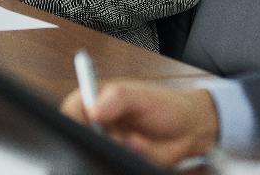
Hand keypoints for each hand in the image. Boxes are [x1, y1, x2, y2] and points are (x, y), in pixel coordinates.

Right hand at [60, 80, 219, 166]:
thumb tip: (95, 108)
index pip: (71, 110)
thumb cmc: (165, 105)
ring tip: (139, 141)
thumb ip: (118, 98)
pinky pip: (112, 163)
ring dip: (118, 150)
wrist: (188, 130)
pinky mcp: (117, 158)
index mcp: (96, 99)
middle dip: (101, 139)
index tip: (92, 125)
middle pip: (80, 136)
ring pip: (96, 153)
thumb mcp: (142, 96)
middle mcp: (97, 123)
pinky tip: (142, 150)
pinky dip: (129, 159)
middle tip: (122, 137)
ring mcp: (106, 143)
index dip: (74, 120)